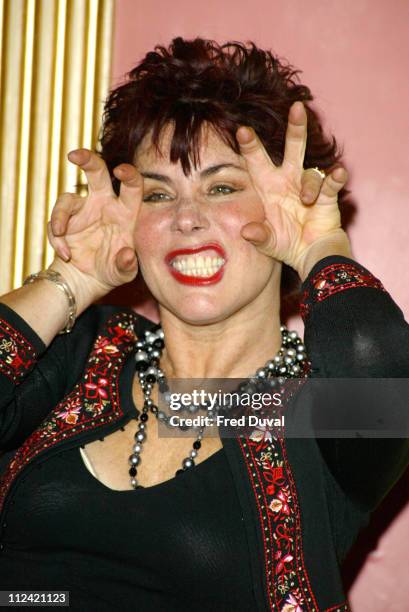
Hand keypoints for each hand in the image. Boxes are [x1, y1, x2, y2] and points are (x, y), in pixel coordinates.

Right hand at [47, 150, 141, 301]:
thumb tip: (127, 255)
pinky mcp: (65, 222)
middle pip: (97, 173)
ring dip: (60, 216)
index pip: (132, 186)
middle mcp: (104, 204)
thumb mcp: (124, 273)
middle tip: (74, 155)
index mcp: (125, 212)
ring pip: (67, 198)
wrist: (88, 281)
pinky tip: (65, 254)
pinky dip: (57, 238)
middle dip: (87, 159)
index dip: (128, 174)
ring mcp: (82, 211)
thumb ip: (126, 264)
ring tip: (59, 235)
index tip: (121, 170)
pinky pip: (55, 223)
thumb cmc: (112, 271)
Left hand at [237, 101, 350, 278]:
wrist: (308, 255)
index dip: (250, 146)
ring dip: (309, 185)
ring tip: (306, 201)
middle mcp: (289, 181)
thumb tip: (247, 232)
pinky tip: (338, 173)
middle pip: (293, 147)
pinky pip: (332, 183)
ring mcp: (308, 187)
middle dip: (296, 127)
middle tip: (297, 107)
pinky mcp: (327, 197)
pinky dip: (335, 178)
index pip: (257, 161)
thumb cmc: (284, 243)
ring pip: (311, 171)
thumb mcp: (267, 242)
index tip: (242, 130)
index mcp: (268, 186)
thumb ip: (258, 236)